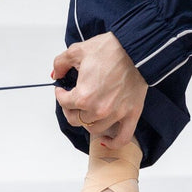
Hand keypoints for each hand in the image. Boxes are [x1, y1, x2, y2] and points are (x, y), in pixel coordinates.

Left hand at [53, 32, 146, 149]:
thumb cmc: (110, 49)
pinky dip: (112, 143)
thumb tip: (56, 74)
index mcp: (84, 95)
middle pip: (76, 119)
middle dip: (70, 110)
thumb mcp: (77, 51)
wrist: (135, 48)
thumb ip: (61, 64)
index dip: (60, 94)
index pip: (64, 102)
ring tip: (86, 114)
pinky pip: (121, 138)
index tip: (62, 90)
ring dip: (87, 122)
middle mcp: (98, 109)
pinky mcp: (131, 114)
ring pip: (94, 129)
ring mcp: (116, 114)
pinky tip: (104, 140)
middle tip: (71, 102)